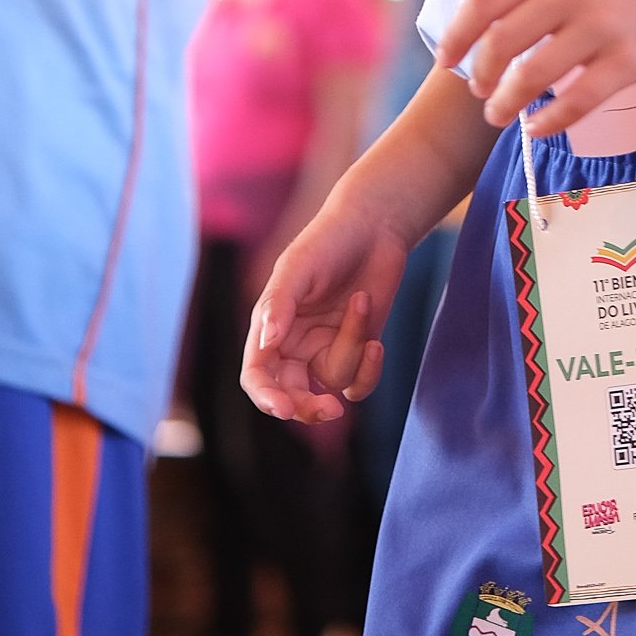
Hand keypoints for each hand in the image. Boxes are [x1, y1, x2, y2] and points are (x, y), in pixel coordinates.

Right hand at [242, 165, 412, 422]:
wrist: (375, 227)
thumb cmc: (328, 241)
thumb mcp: (298, 266)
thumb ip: (278, 304)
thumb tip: (266, 344)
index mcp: (270, 328)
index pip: (257, 375)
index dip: (266, 397)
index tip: (284, 409)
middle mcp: (294, 345)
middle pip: (291, 395)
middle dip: (308, 406)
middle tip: (329, 409)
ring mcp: (326, 349)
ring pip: (333, 382)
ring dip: (352, 348)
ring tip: (361, 301)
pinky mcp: (357, 349)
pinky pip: (358, 383)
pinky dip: (369, 369)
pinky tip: (378, 343)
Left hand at [439, 0, 635, 132]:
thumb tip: (496, 20)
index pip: (484, 2)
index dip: (457, 36)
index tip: (447, 59)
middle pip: (501, 43)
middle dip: (481, 75)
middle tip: (480, 91)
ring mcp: (600, 26)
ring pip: (532, 77)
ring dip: (507, 104)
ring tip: (501, 116)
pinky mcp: (629, 61)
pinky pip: (576, 102)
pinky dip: (549, 122)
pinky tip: (539, 129)